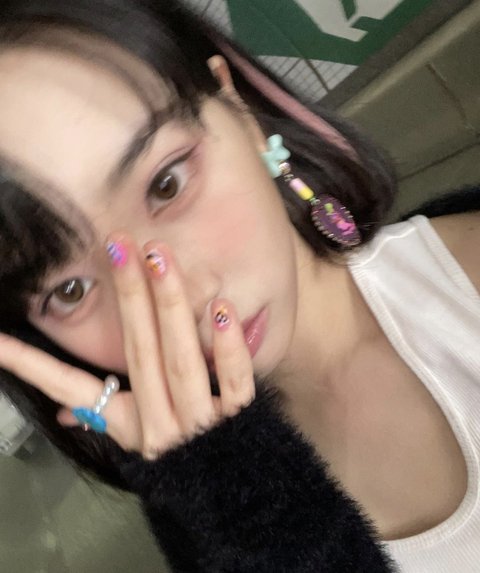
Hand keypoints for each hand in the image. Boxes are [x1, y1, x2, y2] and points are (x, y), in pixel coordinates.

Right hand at [0, 236, 254, 458]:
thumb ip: (104, 416)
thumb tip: (63, 408)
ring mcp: (198, 424)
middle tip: (119, 246)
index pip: (70, 388)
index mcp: (129, 422)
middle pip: (138, 354)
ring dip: (170, 306)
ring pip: (180, 361)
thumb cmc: (184, 457)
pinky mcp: (239, 423)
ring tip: (159, 258)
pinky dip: (228, 348)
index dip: (32, 364)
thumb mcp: (138, 439)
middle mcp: (158, 424)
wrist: (235, 495)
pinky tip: (221, 308)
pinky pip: (235, 384)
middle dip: (128, 298)